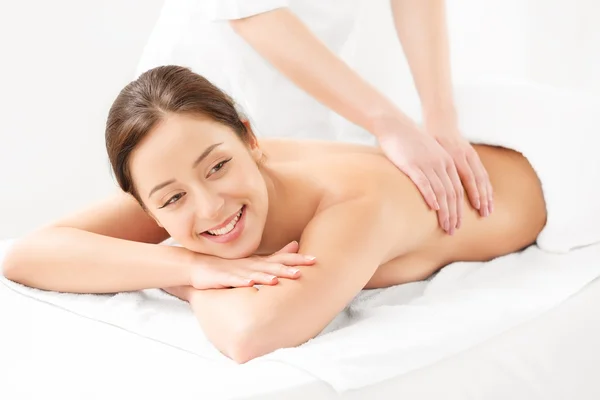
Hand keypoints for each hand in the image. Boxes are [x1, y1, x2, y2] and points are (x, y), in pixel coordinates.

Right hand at [188, 241, 314, 289]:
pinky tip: (250, 284)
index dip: (297, 260)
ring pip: (255, 273)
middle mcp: (251, 264)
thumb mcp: (255, 262)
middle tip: (303, 270)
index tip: (315, 260)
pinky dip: (242, 282)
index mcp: (259, 262)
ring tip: (279, 279)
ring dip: (267, 275)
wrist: (199, 266)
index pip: (281, 259)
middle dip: (287, 268)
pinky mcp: (224, 278)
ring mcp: (237, 270)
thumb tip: (296, 246)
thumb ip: (275, 257)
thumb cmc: (230, 266)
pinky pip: (234, 280)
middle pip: (272, 266)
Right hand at [375, 115, 462, 233]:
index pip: (458, 189)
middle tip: (454, 229)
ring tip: (446, 226)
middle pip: (453, 193)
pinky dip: (431, 197)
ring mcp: (427, 164)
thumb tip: (437, 189)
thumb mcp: (430, 154)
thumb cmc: (410, 142)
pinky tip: (433, 209)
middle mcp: (441, 163)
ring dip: (445, 211)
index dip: (460, 208)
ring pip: (442, 192)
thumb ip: (436, 169)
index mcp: (447, 162)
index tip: (459, 223)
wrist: (395, 125)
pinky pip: (424, 183)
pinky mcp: (412, 165)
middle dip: (455, 214)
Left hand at [424, 119, 492, 218]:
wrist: (440, 122)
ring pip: (483, 179)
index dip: (472, 192)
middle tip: (483, 215)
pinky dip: (487, 188)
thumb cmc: (429, 139)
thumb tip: (426, 187)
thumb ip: (431, 166)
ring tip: (488, 212)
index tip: (475, 206)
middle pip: (477, 180)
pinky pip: (483, 175)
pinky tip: (488, 200)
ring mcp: (473, 156)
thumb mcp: (429, 150)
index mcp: (455, 155)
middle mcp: (466, 156)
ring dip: (487, 196)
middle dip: (481, 199)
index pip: (467, 177)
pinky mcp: (475, 157)